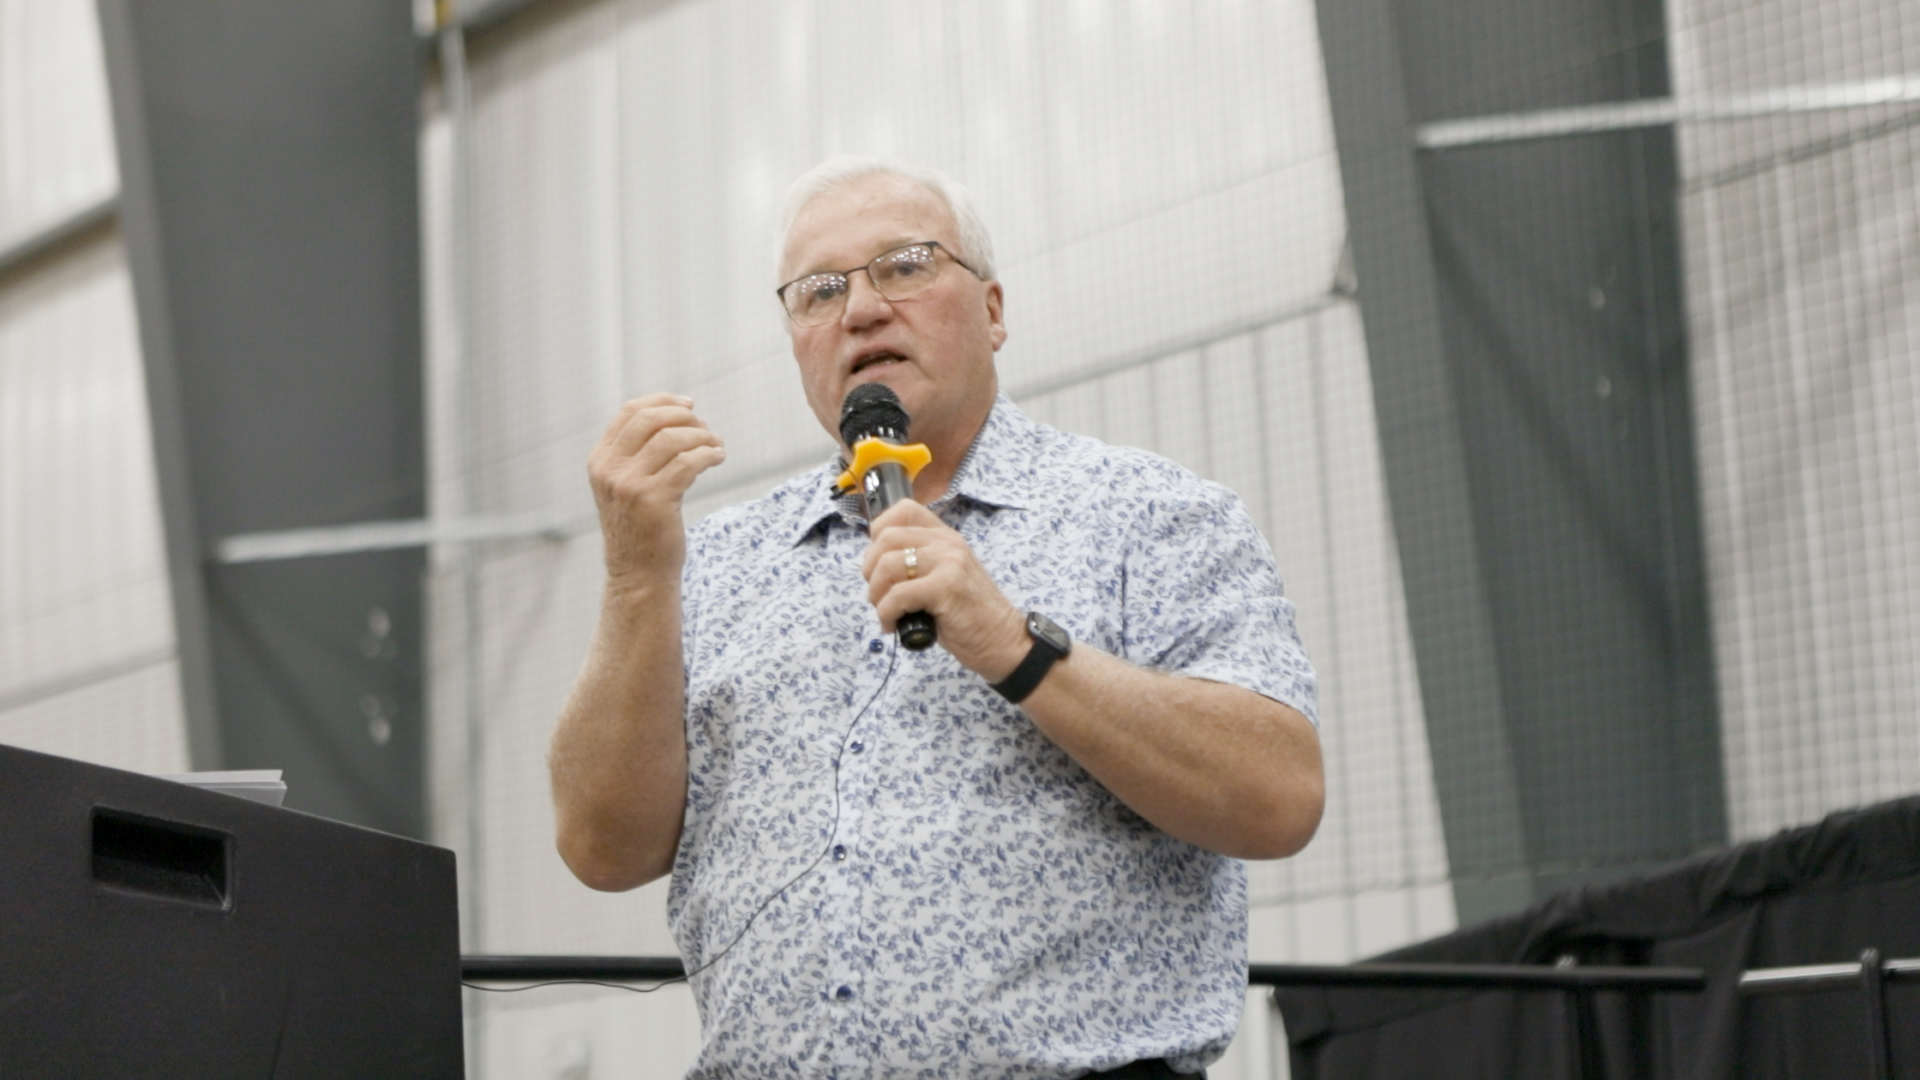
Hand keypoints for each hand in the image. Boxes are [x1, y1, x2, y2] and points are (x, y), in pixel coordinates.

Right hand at [588, 394, 725, 592]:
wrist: (638, 573)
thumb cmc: (640, 527)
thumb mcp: (625, 485)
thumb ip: (636, 453)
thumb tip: (678, 415)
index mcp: (600, 460)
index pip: (630, 411)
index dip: (662, 401)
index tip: (688, 406)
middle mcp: (610, 469)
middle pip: (651, 419)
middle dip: (684, 417)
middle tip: (705, 427)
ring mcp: (630, 485)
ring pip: (673, 439)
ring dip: (702, 436)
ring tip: (716, 445)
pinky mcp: (655, 500)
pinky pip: (689, 462)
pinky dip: (709, 454)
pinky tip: (718, 457)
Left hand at [861, 501, 1029, 680]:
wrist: (1003, 640)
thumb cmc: (969, 615)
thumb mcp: (944, 577)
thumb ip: (918, 563)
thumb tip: (875, 566)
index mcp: (945, 536)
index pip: (903, 510)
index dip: (878, 533)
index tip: (879, 562)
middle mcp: (947, 543)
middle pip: (886, 538)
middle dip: (870, 570)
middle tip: (878, 594)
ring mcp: (948, 562)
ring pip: (887, 565)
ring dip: (876, 595)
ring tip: (886, 613)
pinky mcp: (946, 587)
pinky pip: (897, 596)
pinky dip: (886, 614)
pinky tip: (892, 626)